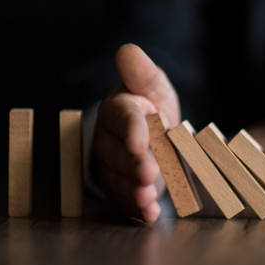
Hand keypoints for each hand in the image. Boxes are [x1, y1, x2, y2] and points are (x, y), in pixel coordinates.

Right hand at [92, 44, 179, 222]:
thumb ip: (142, 74)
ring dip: (134, 189)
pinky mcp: (120, 185)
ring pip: (119, 178)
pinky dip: (137, 208)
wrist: (149, 132)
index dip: (131, 129)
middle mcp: (111, 139)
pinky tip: (149, 214)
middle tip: (148, 172)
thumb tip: (127, 50)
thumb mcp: (153, 87)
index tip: (139, 140)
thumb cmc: (151, 107)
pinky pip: (126, 198)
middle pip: (118, 152)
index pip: (123, 118)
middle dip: (133, 163)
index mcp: (119, 111)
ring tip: (147, 198)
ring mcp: (113, 165)